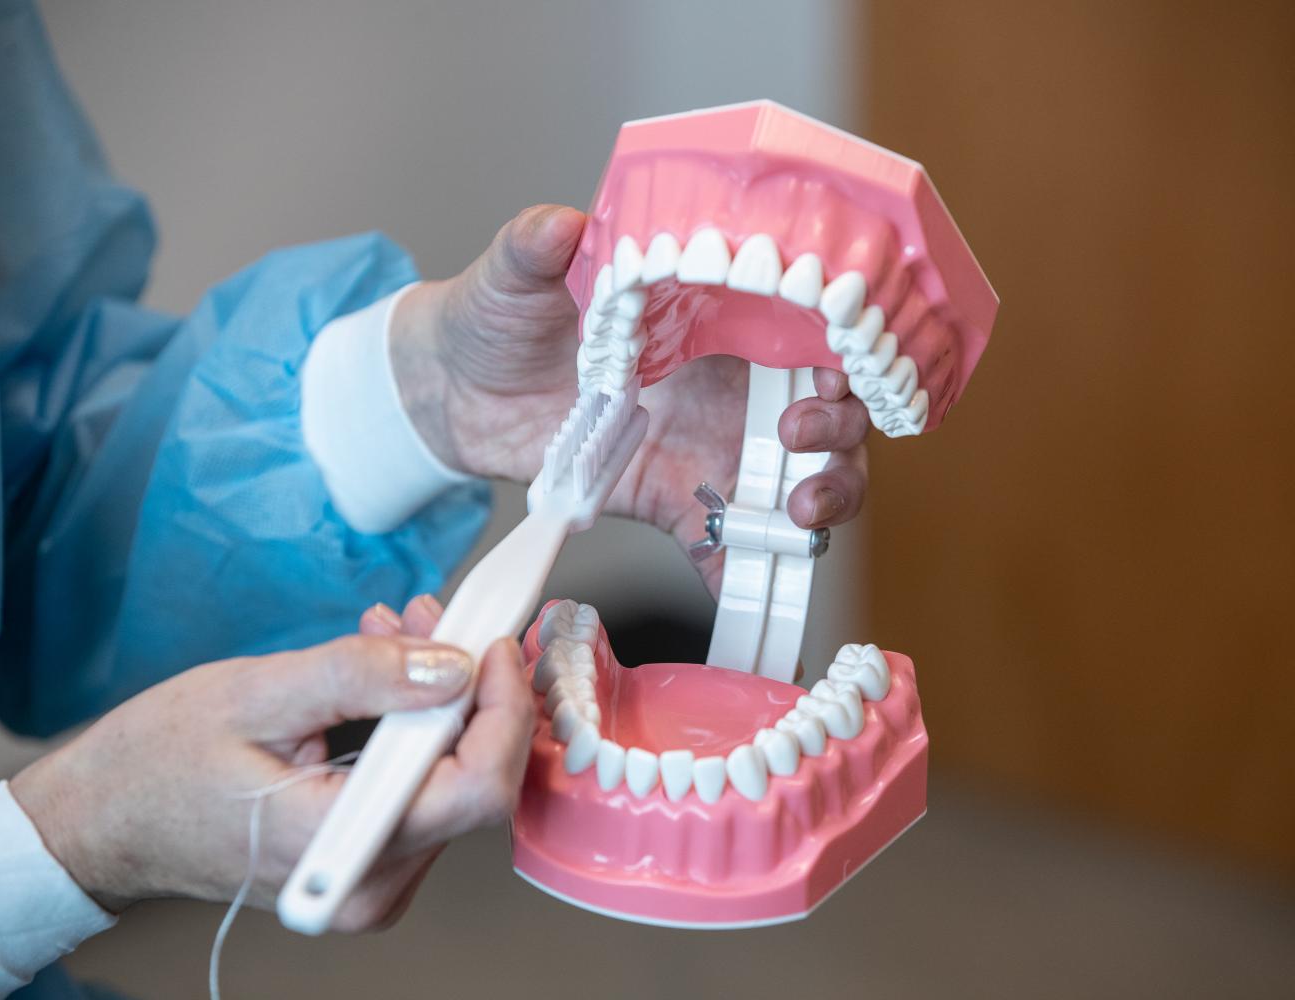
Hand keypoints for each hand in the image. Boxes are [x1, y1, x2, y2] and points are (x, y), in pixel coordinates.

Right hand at [10, 629, 533, 930]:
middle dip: (471, 690)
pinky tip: (390, 680)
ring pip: (453, 781)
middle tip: (440, 621)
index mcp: (339, 845)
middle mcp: (370, 882)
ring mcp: (373, 880)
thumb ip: (362, 677)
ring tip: (403, 635)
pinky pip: (423, 791)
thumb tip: (451, 665)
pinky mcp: (368, 863)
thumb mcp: (259, 695)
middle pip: (476, 781)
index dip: (502, 708)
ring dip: (442, 701)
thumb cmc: (156, 766)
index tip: (493, 643)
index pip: (476, 787)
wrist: (102, 823)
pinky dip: (418, 729)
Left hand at [389, 206, 871, 592]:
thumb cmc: (499, 315)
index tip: (831, 370)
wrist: (454, 391)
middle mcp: (729, 387)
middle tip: (801, 440)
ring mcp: (710, 449)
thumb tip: (559, 225)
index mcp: (716, 318)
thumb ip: (536, 246)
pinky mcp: (675, 501)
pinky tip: (742, 593)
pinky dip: (743, 575)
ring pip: (800, 481)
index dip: (840, 354)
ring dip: (820, 500)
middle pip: (828, 414)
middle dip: (840, 435)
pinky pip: (726, 545)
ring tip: (795, 517)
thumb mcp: (517, 273)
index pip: (809, 334)